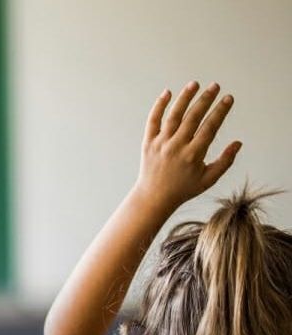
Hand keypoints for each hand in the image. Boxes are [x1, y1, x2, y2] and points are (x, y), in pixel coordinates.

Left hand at [133, 81, 240, 208]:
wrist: (154, 197)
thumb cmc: (184, 189)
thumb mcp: (208, 179)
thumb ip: (225, 161)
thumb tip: (238, 142)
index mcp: (193, 155)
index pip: (210, 127)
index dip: (220, 111)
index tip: (228, 99)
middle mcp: (176, 146)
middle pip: (193, 117)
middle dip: (206, 100)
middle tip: (215, 86)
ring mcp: (161, 143)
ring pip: (173, 115)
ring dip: (184, 97)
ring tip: (195, 84)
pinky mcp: (148, 142)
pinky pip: (153, 120)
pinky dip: (159, 106)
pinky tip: (167, 93)